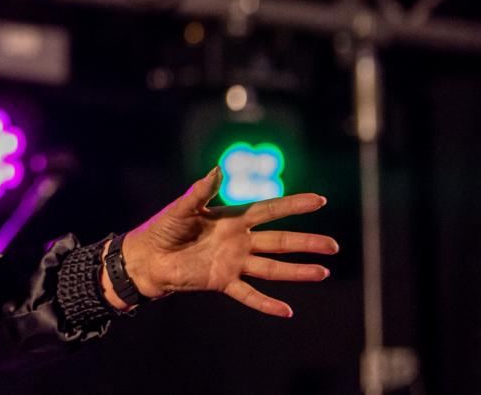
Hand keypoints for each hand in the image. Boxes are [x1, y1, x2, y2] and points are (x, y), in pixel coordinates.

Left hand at [118, 166, 337, 316]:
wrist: (147, 257)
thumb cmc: (163, 228)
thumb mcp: (183, 207)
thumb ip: (201, 191)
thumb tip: (217, 169)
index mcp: (232, 219)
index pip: (269, 210)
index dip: (294, 205)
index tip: (319, 200)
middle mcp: (239, 241)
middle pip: (280, 240)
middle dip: (307, 242)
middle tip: (333, 245)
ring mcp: (233, 262)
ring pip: (272, 267)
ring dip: (297, 271)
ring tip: (323, 272)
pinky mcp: (222, 281)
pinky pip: (249, 294)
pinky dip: (266, 303)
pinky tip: (286, 311)